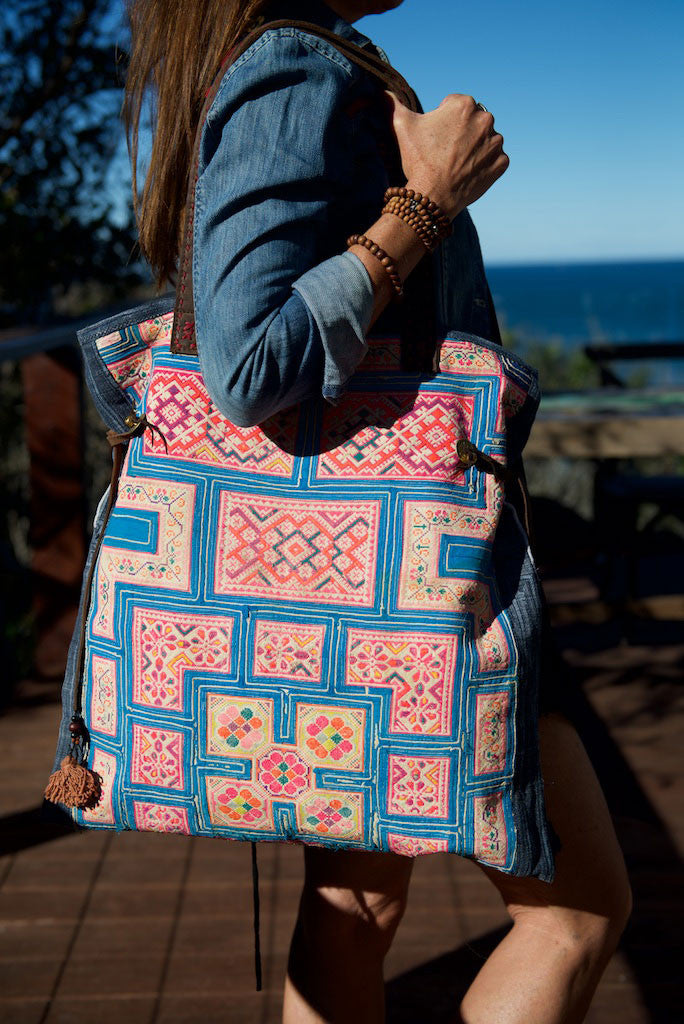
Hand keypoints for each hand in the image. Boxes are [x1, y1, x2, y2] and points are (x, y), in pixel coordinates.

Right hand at [384, 91, 508, 219]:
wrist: (433, 196)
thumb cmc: (419, 160)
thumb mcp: (402, 126)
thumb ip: (393, 104)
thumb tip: (382, 92)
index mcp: (464, 104)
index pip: (454, 107)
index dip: (442, 122)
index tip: (435, 138)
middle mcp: (486, 119)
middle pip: (471, 122)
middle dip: (460, 133)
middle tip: (444, 152)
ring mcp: (496, 142)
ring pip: (484, 140)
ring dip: (474, 148)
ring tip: (456, 164)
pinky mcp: (502, 163)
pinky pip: (494, 160)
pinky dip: (483, 166)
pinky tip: (467, 173)